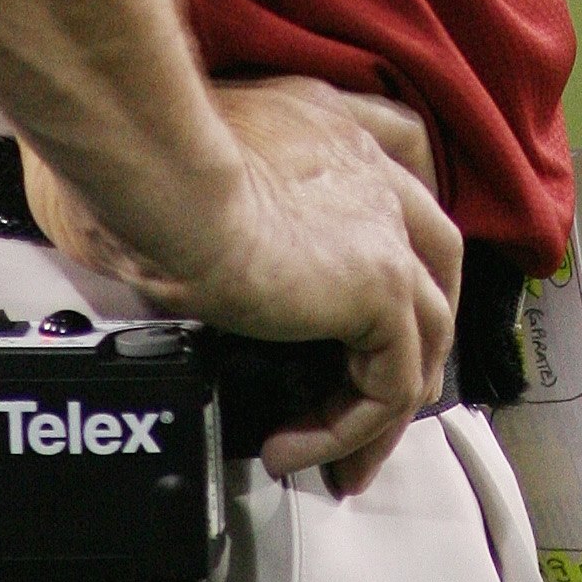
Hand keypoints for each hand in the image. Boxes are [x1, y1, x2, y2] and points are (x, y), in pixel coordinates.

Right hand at [21, 77, 459, 494]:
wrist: (165, 178)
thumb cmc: (147, 162)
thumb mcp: (191, 164)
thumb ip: (206, 192)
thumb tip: (167, 245)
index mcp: (326, 123)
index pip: (399, 152)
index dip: (397, 222)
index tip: (367, 280)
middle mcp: (367, 166)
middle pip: (434, 255)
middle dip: (415, 330)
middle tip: (364, 391)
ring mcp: (383, 225)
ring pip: (426, 329)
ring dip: (383, 403)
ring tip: (335, 458)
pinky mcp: (379, 286)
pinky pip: (391, 381)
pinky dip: (349, 427)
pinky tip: (292, 447)